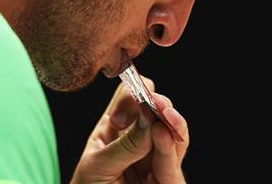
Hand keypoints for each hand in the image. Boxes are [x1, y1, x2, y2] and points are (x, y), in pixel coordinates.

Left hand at [71, 76, 189, 183]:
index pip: (129, 97)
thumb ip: (124, 144)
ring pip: (173, 131)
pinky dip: (170, 144)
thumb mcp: (98, 167)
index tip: (119, 117)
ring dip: (170, 120)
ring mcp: (156, 159)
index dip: (130, 96)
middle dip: (156, 103)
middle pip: (158, 108)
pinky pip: (174, 160)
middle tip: (152, 103)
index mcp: (115, 129)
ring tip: (164, 114)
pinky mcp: (168, 180)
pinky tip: (163, 132)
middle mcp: (140, 139)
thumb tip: (149, 117)